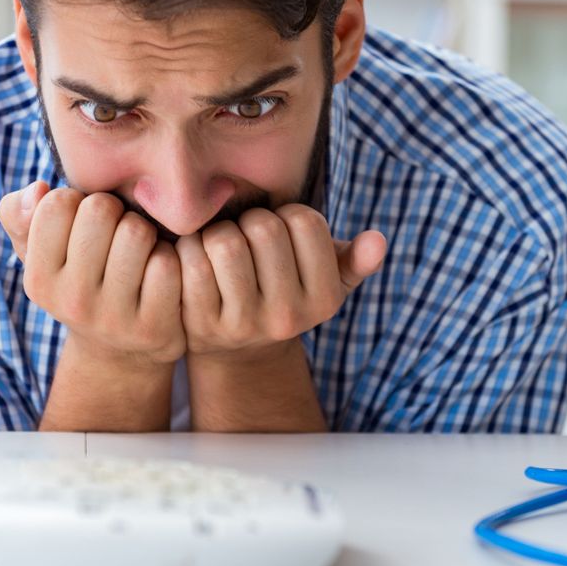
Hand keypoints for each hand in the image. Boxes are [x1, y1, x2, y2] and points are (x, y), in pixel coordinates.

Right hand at [0, 181, 184, 365]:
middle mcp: (72, 303)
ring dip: (145, 232)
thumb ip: (18, 214)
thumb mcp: (39, 253)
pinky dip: (170, 257)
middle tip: (117, 234)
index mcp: (38, 281)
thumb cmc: (79, 281)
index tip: (84, 223)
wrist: (121, 351)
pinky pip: (167, 262)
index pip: (57, 204)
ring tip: (139, 251)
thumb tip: (39, 189)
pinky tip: (160, 272)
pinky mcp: (154, 327)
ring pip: (136, 232)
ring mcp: (114, 319)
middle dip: (116, 211)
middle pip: (101, 211)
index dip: (78, 201)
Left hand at [174, 204, 385, 360]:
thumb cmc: (285, 294)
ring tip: (222, 245)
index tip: (282, 233)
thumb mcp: (327, 281)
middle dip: (251, 221)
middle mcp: (287, 318)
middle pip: (264, 228)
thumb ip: (354, 260)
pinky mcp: (200, 325)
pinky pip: (189, 262)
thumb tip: (378, 241)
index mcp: (324, 299)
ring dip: (217, 232)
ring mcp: (243, 325)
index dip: (288, 215)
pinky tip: (197, 258)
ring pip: (225, 241)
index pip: (306, 222)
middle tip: (246, 237)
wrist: (238, 350)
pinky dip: (189, 248)